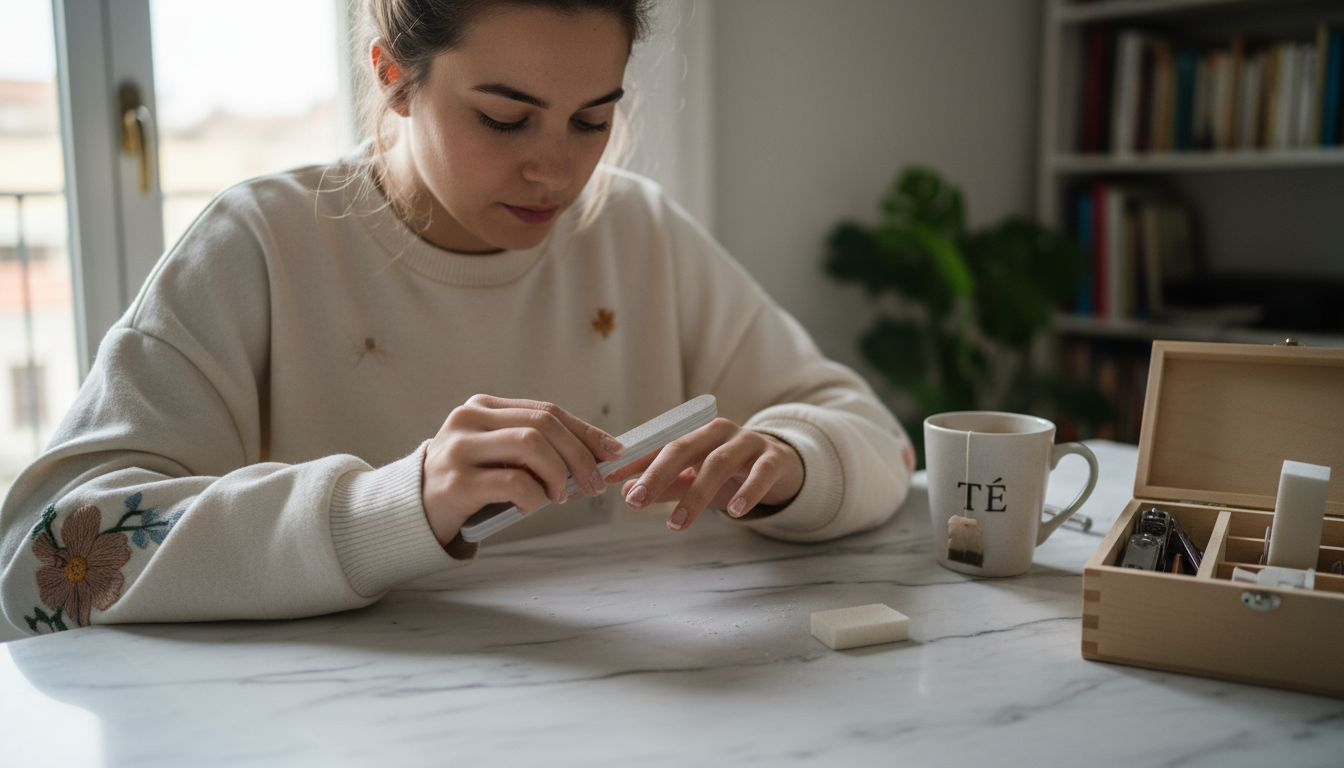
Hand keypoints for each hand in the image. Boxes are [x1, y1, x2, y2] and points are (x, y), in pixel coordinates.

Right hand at [421, 395, 622, 546]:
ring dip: (558, 474)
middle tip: (593, 485)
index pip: (547, 411)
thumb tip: (598, 460)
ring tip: (560, 496)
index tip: (614, 452)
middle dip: (579, 456)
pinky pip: (513, 482)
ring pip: (530, 445)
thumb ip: (537, 452)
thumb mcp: (500, 458)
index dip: (585, 432)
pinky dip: (534, 496)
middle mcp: (468, 419)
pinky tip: (531, 506)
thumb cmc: (468, 484)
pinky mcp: (456, 482)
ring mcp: (459, 448)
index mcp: (483, 406)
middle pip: (543, 425)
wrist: (412, 512)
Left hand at [604, 417, 804, 531]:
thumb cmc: (731, 473)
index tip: (607, 479)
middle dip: (656, 475)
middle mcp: (719, 432)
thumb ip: (666, 485)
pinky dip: (747, 491)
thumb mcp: (696, 479)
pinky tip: (734, 512)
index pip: (659, 445)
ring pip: (718, 463)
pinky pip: (761, 473)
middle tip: (634, 501)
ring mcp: (748, 443)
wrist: (783, 466)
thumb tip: (627, 493)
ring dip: (695, 494)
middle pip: (683, 448)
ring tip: (677, 524)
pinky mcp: (774, 459)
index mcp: (696, 433)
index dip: (633, 461)